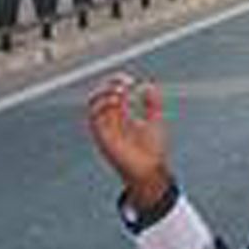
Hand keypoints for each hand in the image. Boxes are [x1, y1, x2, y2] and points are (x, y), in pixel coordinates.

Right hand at [86, 73, 173, 209]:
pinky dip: (102, 106)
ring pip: (93, 103)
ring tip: (120, 91)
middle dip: (109, 84)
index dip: (117, 82)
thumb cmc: (152, 149)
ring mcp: (105, 128)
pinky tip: (116, 101)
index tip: (130, 80)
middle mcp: (110, 119)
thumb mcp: (155, 120)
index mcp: (121, 114)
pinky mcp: (102, 137)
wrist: (150, 169)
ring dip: (104, 93)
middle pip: (100, 94)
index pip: (112, 92)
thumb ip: (152, 103)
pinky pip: (93, 118)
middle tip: (124, 83)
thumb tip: (148, 86)